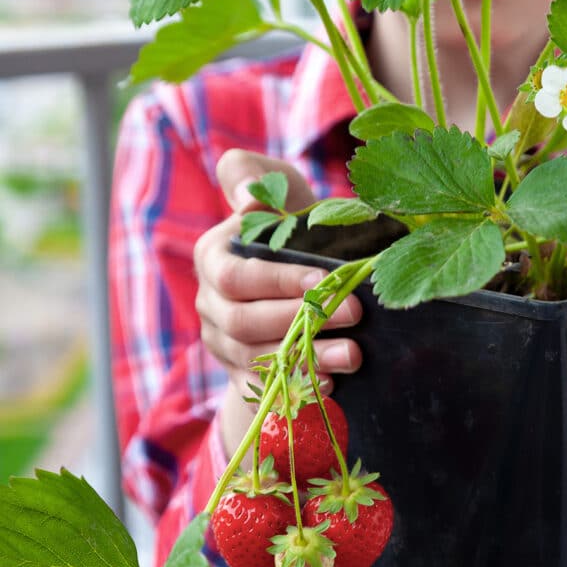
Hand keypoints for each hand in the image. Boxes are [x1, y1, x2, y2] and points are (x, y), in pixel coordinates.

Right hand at [192, 150, 362, 453]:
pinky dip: (300, 386)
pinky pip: (266, 389)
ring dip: (309, 357)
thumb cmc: (295, 226)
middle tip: (355, 313)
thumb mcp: (277, 190)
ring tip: (355, 353)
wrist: (299, 281)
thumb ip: (253, 176)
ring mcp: (224, 343)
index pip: (236, 276)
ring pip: (257, 359)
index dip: (277, 280)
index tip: (324, 279)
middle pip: (243, 321)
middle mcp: (212, 303)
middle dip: (302, 319)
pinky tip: (335, 384)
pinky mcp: (243, 374)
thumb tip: (249, 196)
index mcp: (214, 258)